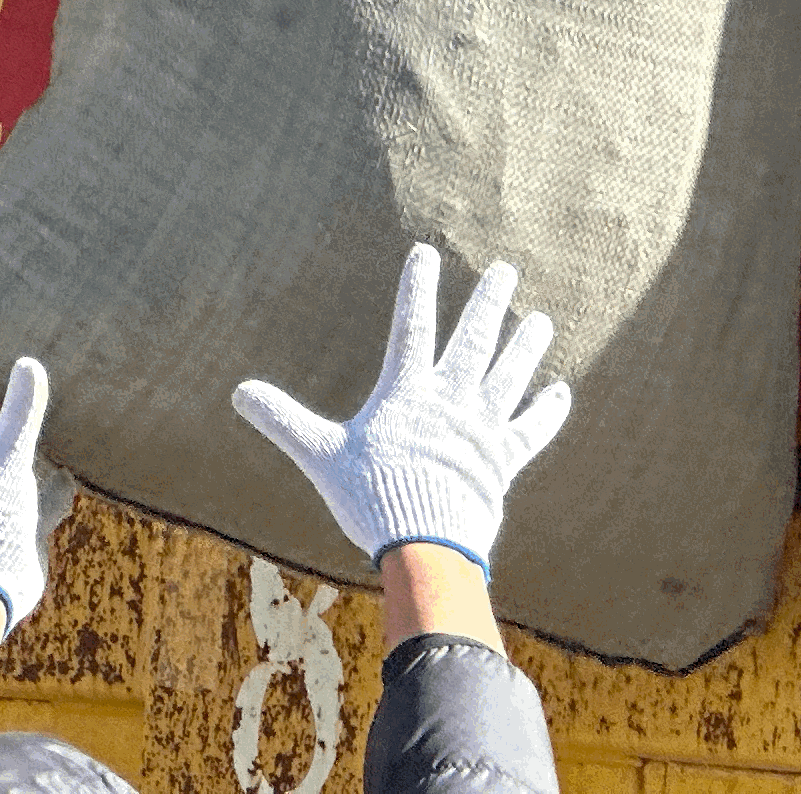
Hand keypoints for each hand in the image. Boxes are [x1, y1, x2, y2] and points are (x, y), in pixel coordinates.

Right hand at [231, 244, 572, 572]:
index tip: (426, 253)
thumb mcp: (320, 456)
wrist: (426, 547)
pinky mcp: (502, 463)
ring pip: (508, 377)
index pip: (412, 326)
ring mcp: (480, 431)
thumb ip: (284, 420)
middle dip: (489, 303)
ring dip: (525, 347)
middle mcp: (449, 402)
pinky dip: (546, 411)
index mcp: (406, 393)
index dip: (418, 287)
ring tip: (541, 319)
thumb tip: (238, 391)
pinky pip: (530, 431)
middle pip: (474, 341)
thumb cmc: (371, 500)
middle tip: (506, 270)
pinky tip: (561, 392)